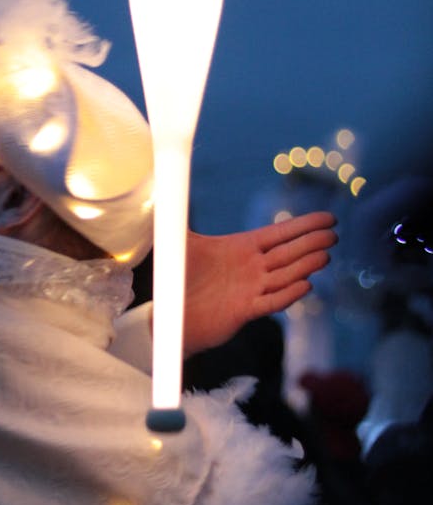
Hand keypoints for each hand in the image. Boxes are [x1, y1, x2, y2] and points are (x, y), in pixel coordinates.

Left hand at [183, 211, 336, 356]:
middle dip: (311, 243)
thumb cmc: (178, 279)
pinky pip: (271, 302)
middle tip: (334, 234)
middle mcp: (251, 268)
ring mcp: (250, 289)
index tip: (328, 218)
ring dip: (305, 266)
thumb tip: (171, 189)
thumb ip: (180, 217)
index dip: (303, 226)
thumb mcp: (180, 244)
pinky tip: (306, 286)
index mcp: (242, 248)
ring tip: (325, 256)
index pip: (280, 234)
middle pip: (288, 253)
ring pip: (284, 275)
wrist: (170, 315)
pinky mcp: (244, 311)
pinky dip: (288, 295)